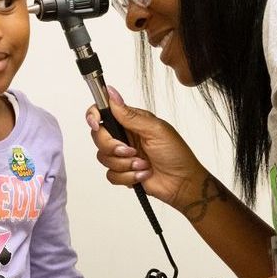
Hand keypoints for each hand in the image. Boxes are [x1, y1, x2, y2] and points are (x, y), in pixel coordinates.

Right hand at [86, 89, 205, 209]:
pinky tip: (143, 174)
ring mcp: (122, 155)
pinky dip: (128, 176)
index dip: (94, 116)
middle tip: (130, 151)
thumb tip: (111, 94)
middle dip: (112, 147)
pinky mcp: (123, 172)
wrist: (182, 182)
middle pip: (98, 136)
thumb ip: (130, 115)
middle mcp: (124, 136)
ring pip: (103, 157)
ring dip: (125, 164)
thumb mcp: (155, 129)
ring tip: (143, 164)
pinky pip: (111, 175)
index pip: (103, 112)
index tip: (96, 124)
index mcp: (131, 121)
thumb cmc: (176, 154)